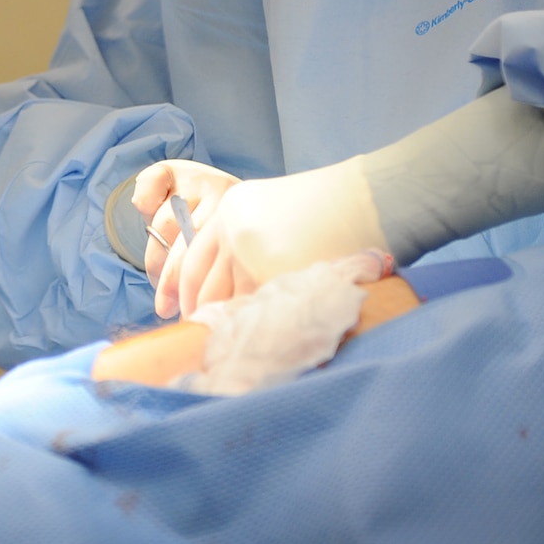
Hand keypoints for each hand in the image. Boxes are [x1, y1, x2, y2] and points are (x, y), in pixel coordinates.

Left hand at [153, 159, 388, 318]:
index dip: (178, 290)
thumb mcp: (275, 208)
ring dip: (226, 326)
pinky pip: (256, 310)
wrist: (367, 198)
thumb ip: (247, 239)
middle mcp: (231, 231)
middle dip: (199, 315)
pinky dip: (252, 328)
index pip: (189, 257)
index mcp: (228, 209)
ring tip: (228, 345)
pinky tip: (254, 340)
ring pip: (227, 302)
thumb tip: (231, 285)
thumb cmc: (332, 206)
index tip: (176, 311)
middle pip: (201, 285)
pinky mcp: (273, 276)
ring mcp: (250, 254)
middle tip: (200, 339)